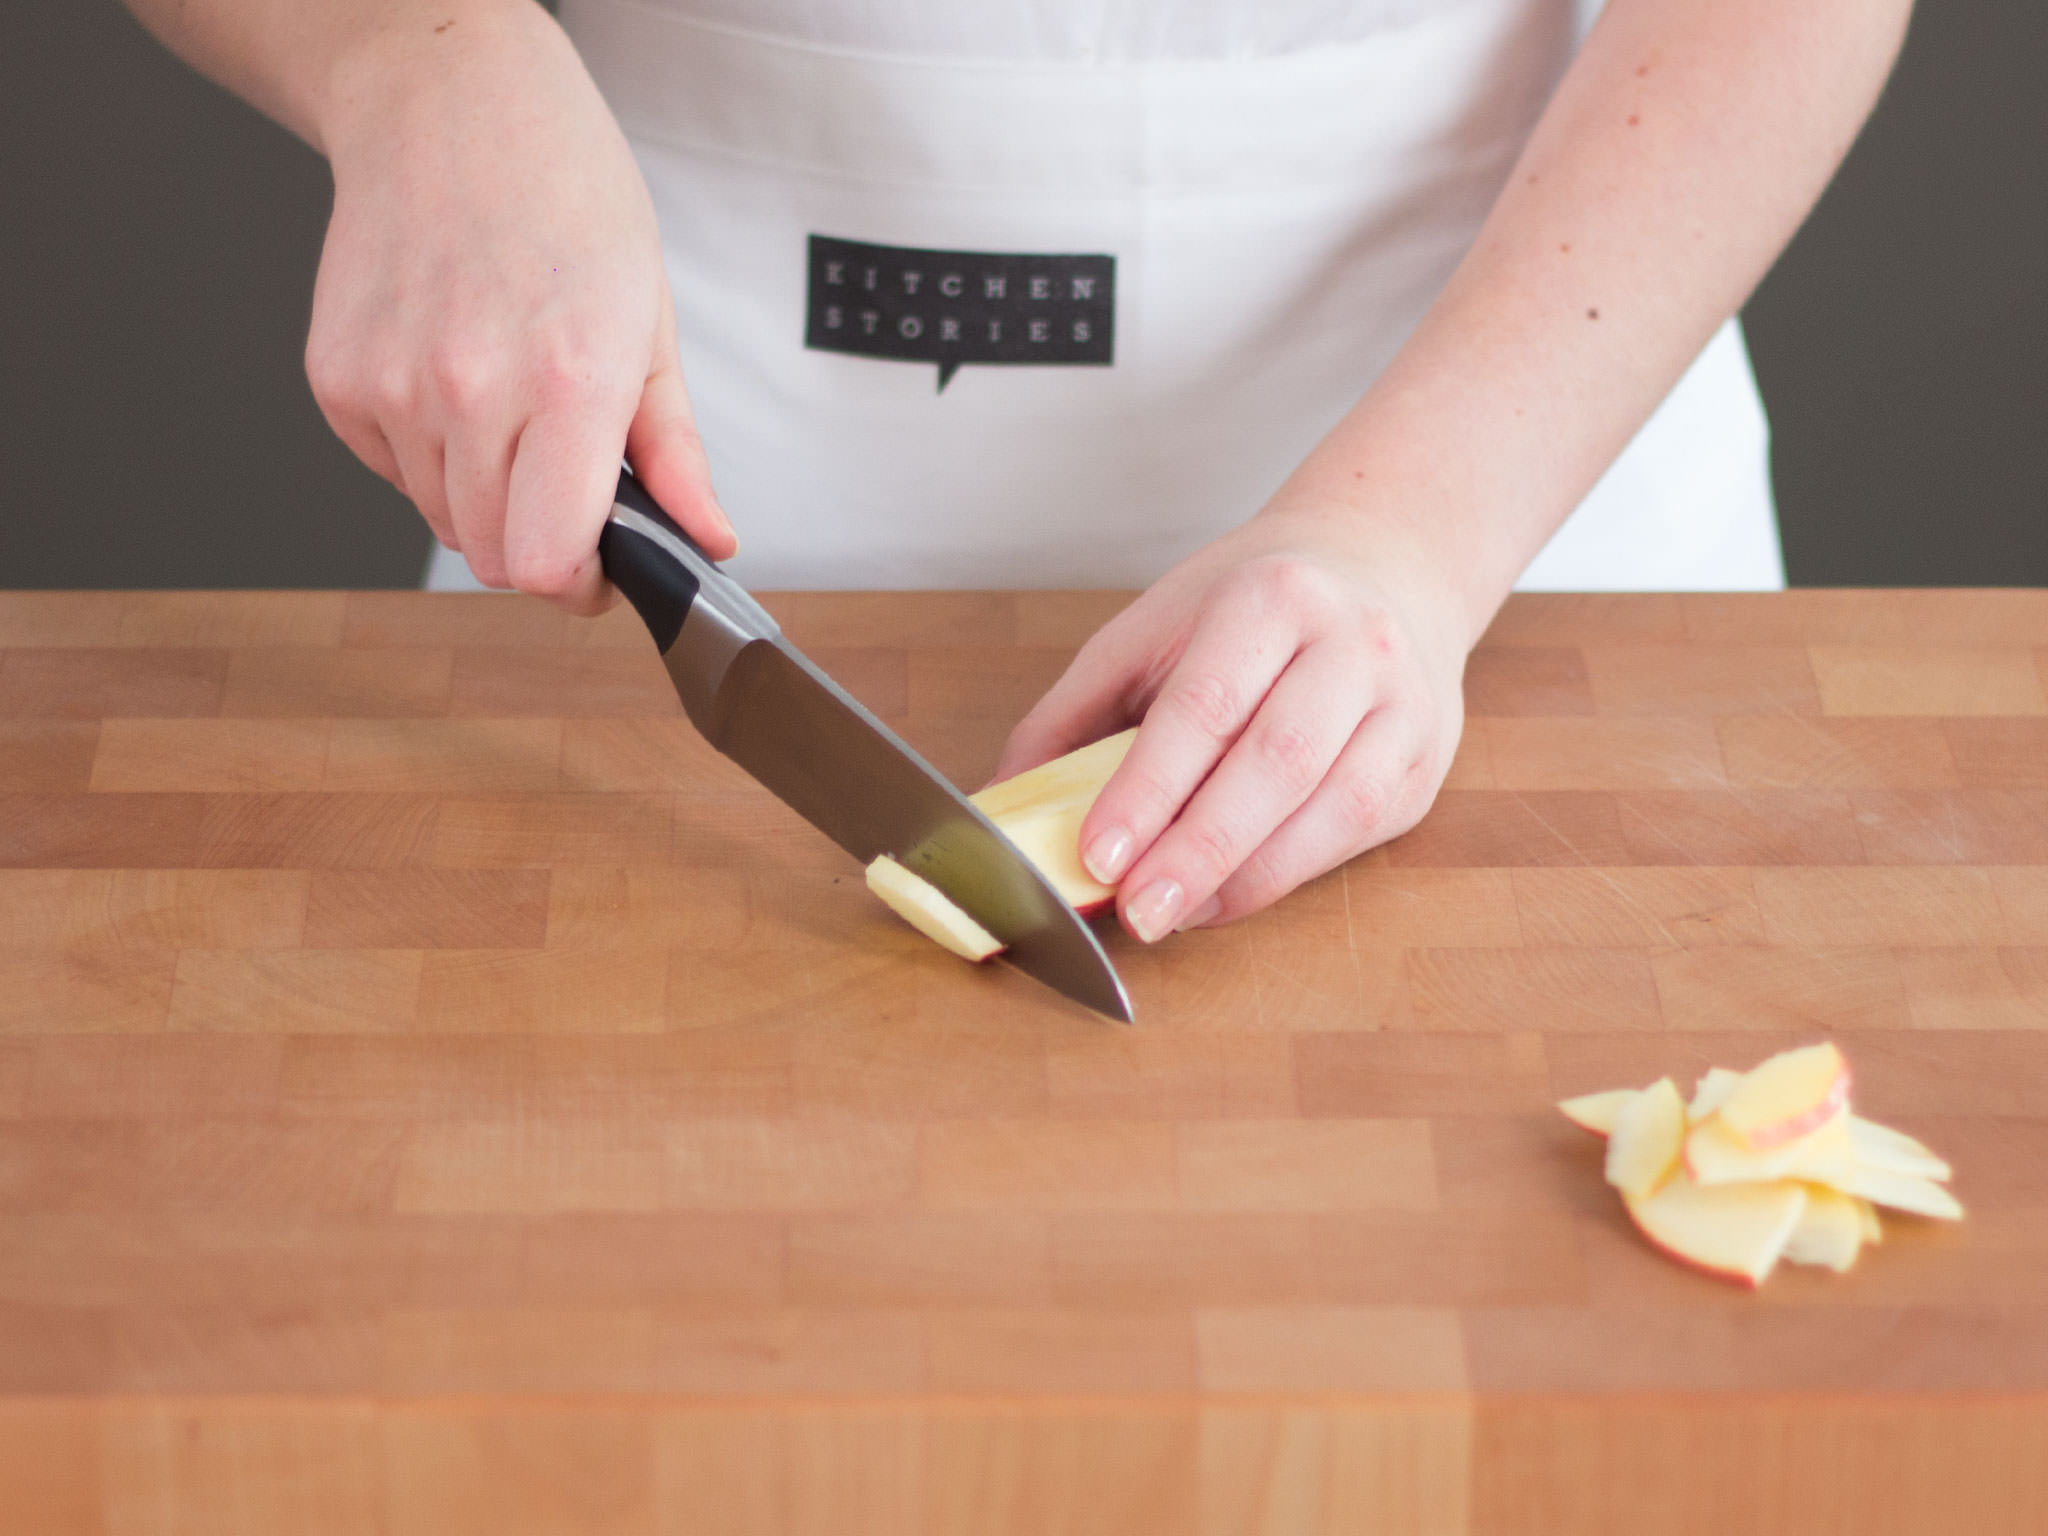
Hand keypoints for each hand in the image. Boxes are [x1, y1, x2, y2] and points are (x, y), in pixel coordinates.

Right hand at [304, 5, 733, 610]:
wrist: (446, 103)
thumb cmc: (563, 195)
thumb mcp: (650, 322)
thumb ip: (677, 453)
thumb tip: (708, 541)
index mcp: (567, 381)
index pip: (548, 561)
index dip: (580, 586)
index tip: (601, 567)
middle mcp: (470, 391)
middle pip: (496, 558)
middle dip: (542, 543)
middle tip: (568, 485)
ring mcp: (392, 387)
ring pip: (445, 521)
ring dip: (486, 497)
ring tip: (511, 407)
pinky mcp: (336, 381)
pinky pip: (395, 473)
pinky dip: (430, 455)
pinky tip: (455, 379)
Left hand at [995, 511, 1472, 940]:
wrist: (1384, 563)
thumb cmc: (1249, 605)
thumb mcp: (1151, 628)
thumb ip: (1074, 713)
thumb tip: (1003, 803)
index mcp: (1271, 597)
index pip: (1205, 705)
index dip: (1149, 789)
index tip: (1097, 853)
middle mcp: (1352, 644)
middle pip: (1275, 761)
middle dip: (1199, 848)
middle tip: (1138, 910)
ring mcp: (1403, 706)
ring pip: (1331, 808)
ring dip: (1246, 876)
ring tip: (1175, 914)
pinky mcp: (1425, 763)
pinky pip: (1356, 833)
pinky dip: (1286, 875)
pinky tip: (1228, 895)